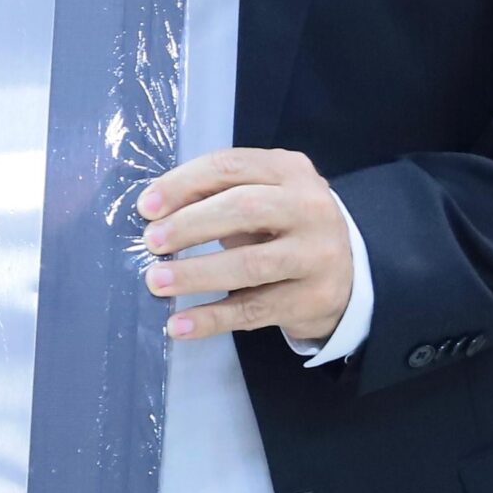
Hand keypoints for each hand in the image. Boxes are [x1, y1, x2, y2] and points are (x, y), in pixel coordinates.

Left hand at [138, 147, 352, 341]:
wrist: (347, 272)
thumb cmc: (283, 226)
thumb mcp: (260, 196)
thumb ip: (216, 196)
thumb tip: (154, 214)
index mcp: (289, 170)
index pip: (230, 167)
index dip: (183, 184)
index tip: (146, 207)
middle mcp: (309, 207)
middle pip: (242, 209)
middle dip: (189, 225)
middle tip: (152, 242)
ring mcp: (316, 254)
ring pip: (249, 264)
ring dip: (196, 274)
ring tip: (157, 281)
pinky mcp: (313, 299)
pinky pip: (254, 310)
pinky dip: (211, 318)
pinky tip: (178, 325)